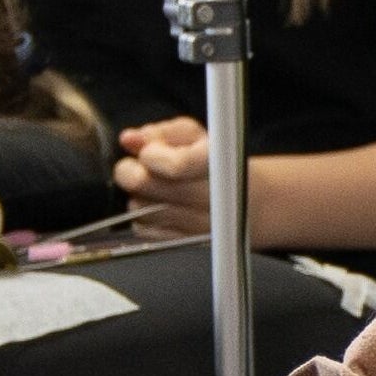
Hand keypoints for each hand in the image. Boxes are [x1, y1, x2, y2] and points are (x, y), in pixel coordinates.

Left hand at [115, 117, 212, 233]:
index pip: (175, 164)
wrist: (245, 201)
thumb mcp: (195, 136)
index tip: (148, 150)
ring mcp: (198, 224)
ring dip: (137, 194)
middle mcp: (212, 198)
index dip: (150, 154)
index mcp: (220, 163)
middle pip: (145, 185)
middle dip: (130, 171)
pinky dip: (142, 215)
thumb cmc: (216, 162)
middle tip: (137, 164)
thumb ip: (162, 133)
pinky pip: (143, 229)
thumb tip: (129, 139)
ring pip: (138, 208)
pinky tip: (157, 204)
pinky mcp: (184, 242)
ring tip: (152, 184)